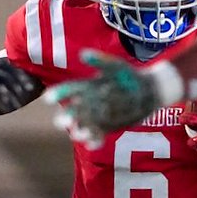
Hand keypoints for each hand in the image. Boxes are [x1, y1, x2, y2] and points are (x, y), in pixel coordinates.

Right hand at [46, 50, 170, 145]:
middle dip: (66, 116)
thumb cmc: (129, 76)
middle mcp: (89, 103)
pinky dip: (95, 140)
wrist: (148, 91)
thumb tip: (82, 53)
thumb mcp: (116, 66)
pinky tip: (93, 143)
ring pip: (83, 125)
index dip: (59, 93)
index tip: (48, 97)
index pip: (69, 90)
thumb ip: (100, 61)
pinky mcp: (107, 127)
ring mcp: (98, 116)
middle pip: (73, 111)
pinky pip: (98, 135)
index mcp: (87, 87)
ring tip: (78, 133)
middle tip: (61, 121)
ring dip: (79, 130)